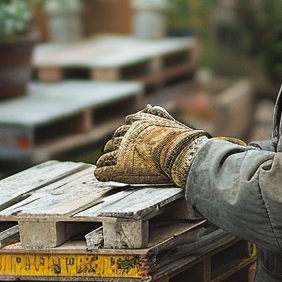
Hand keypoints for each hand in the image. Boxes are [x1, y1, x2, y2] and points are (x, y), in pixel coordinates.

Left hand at [94, 105, 208, 185]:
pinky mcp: (120, 168)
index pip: (123, 129)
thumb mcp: (169, 122)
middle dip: (113, 147)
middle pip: (113, 142)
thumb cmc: (180, 140)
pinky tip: (100, 174)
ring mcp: (122, 153)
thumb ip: (158, 114)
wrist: (182, 155)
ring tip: (102, 163)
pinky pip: (104, 171)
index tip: (122, 141)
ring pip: (106, 156)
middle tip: (112, 154)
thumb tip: (150, 107)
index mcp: (137, 124)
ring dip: (104, 159)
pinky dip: (101, 173)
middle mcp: (126, 136)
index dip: (122, 136)